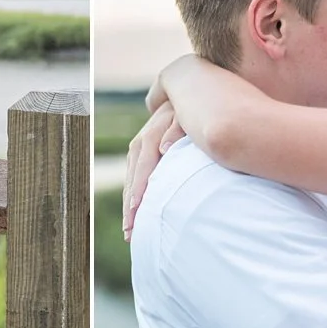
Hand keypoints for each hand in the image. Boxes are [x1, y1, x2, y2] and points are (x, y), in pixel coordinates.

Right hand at [123, 101, 184, 240]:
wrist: (193, 95)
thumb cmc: (197, 109)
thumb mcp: (189, 114)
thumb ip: (178, 128)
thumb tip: (164, 148)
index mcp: (153, 133)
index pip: (143, 164)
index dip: (139, 186)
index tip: (136, 209)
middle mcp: (143, 139)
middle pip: (133, 175)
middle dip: (130, 204)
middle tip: (130, 232)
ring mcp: (142, 144)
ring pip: (131, 177)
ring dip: (129, 203)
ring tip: (129, 230)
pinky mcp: (145, 150)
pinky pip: (135, 174)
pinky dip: (134, 194)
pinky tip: (135, 212)